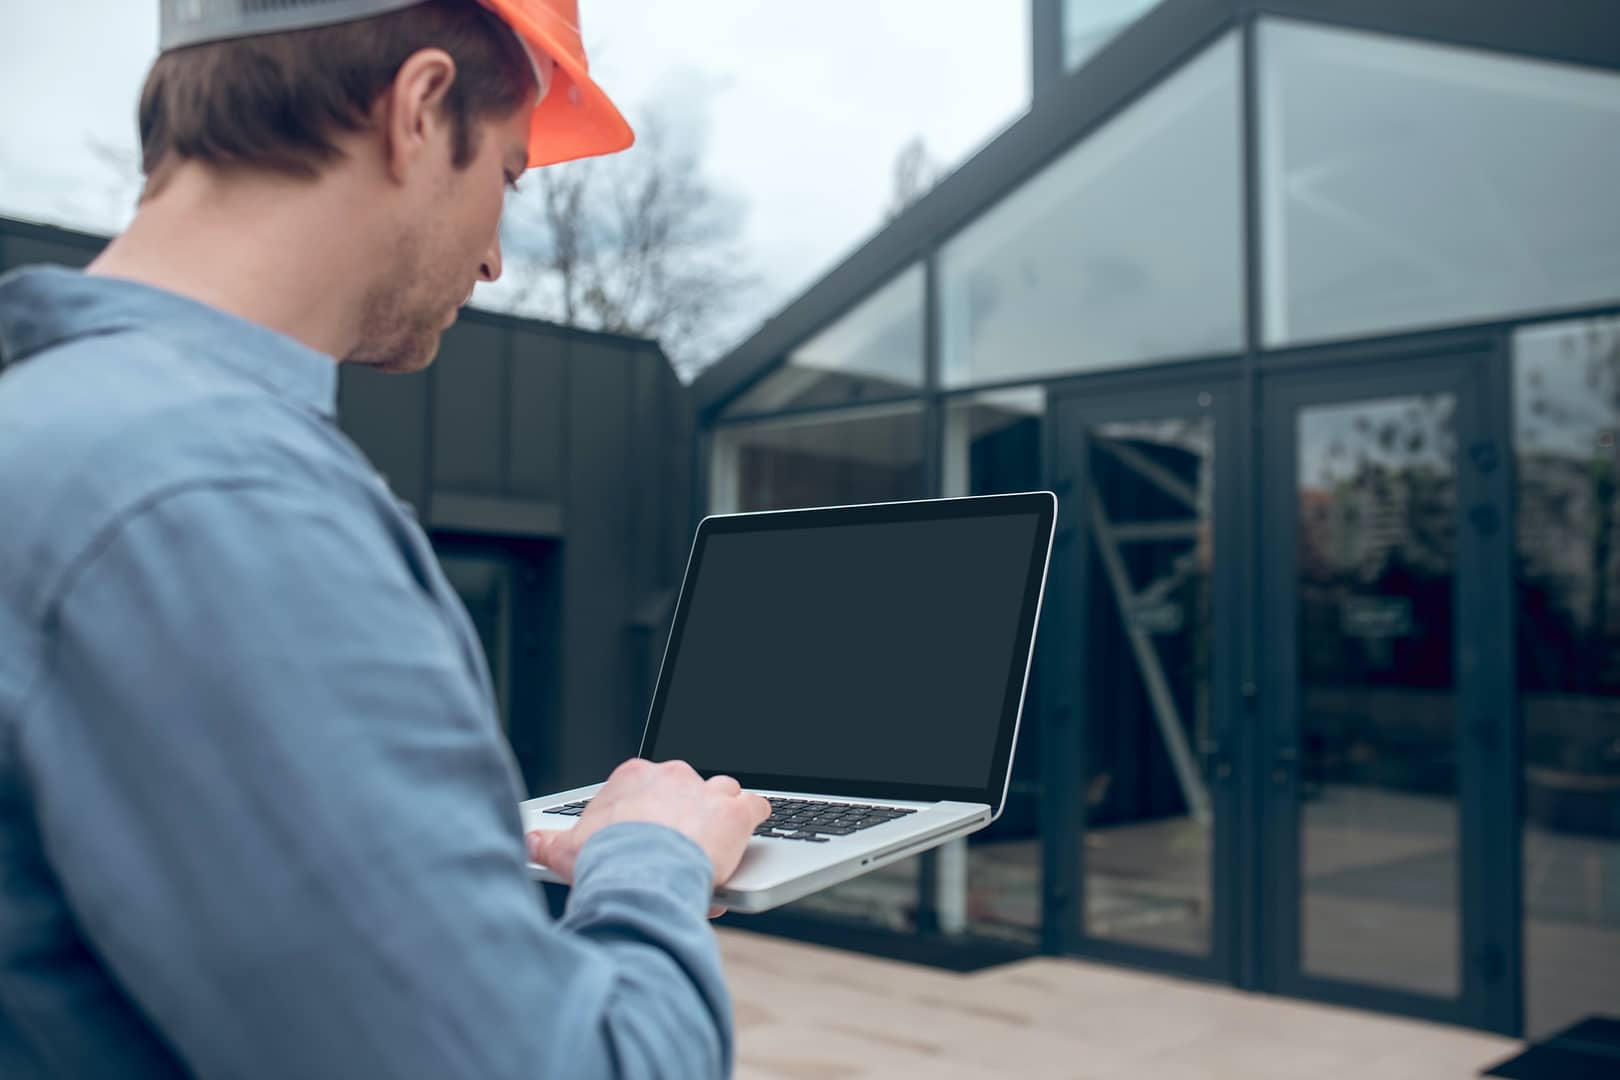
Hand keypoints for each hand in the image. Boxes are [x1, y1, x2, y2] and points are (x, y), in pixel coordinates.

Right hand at [527, 758, 770, 918]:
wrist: (638, 874)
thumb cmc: (604, 860)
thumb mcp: (565, 850)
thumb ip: (547, 841)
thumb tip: (529, 841)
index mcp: (633, 777)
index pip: (650, 786)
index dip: (654, 810)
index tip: (652, 831)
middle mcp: (672, 775)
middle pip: (686, 788)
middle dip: (686, 813)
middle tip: (681, 846)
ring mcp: (705, 792)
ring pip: (723, 791)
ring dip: (721, 813)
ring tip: (717, 840)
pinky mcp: (735, 813)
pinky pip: (756, 805)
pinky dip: (755, 817)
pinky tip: (752, 829)